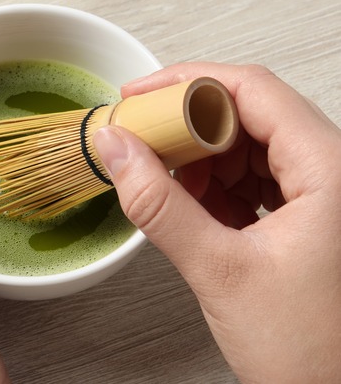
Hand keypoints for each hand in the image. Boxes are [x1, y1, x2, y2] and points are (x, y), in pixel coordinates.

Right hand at [93, 63, 340, 382]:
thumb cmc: (311, 351)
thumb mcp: (219, 271)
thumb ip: (158, 206)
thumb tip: (116, 149)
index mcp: (331, 170)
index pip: (253, 90)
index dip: (187, 84)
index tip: (139, 95)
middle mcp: (335, 171)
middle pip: (251, 114)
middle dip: (188, 125)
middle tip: (140, 139)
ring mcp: (325, 193)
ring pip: (251, 146)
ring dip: (200, 159)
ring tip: (164, 183)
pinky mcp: (312, 216)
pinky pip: (257, 178)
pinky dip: (217, 186)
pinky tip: (192, 207)